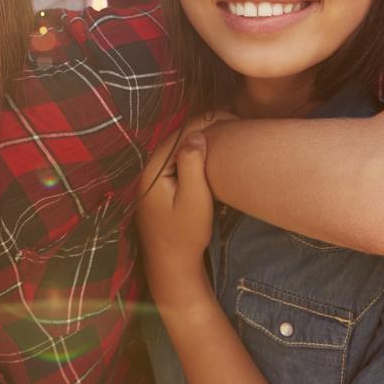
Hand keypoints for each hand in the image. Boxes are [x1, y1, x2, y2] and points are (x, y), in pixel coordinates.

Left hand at [137, 125, 216, 301]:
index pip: (181, 133)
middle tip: (234, 120)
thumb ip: (192, 165)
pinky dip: (196, 154)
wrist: (171, 266)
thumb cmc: (185, 236)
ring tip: (228, 132)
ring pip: (179, 149)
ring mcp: (153, 180)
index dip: (207, 122)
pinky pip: (179, 162)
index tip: (232, 118)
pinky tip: (213, 154)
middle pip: (178, 138)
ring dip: (201, 140)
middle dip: (205, 127)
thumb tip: (196, 135)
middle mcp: (149, 171)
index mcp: (154, 170)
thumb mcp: (194, 199)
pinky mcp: (161, 188)